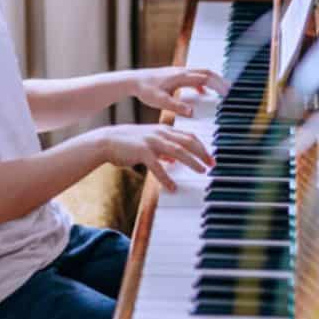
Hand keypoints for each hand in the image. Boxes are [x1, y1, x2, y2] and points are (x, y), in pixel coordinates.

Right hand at [97, 124, 212, 191]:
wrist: (106, 141)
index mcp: (164, 130)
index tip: (210, 157)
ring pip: (178, 151)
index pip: (189, 136)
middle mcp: (161, 133)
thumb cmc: (128, 143)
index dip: (202, 147)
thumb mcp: (149, 142)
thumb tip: (174, 159)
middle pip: (188, 142)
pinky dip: (166, 178)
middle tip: (212, 164)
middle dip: (202, 153)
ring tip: (201, 171)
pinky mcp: (142, 152)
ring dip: (192, 162)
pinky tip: (172, 188)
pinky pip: (158, 167)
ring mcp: (152, 141)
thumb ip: (163, 150)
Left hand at [133, 67, 227, 117]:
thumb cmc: (144, 90)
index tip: (228, 93)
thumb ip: (176, 106)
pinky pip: (194, 76)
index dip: (218, 85)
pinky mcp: (176, 75)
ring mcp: (180, 71)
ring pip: (202, 72)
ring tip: (223, 89)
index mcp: (181, 77)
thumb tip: (192, 112)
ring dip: (214, 80)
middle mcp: (182, 71)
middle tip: (232, 90)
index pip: (205, 78)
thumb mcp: (160, 101)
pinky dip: (203, 82)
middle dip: (221, 81)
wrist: (132, 80)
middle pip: (207, 72)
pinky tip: (203, 92)